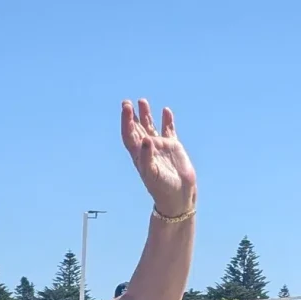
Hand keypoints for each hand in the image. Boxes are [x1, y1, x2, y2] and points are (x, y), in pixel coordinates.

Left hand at [120, 100, 196, 218]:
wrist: (177, 194)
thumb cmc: (161, 187)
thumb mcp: (151, 173)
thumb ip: (147, 156)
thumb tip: (145, 139)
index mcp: (139, 155)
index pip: (129, 135)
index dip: (126, 122)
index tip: (125, 109)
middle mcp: (147, 149)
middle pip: (136, 129)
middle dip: (131, 116)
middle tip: (127, 102)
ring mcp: (160, 147)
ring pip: (151, 127)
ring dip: (146, 115)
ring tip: (142, 101)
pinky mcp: (173, 147)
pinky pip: (169, 130)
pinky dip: (167, 121)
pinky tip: (166, 111)